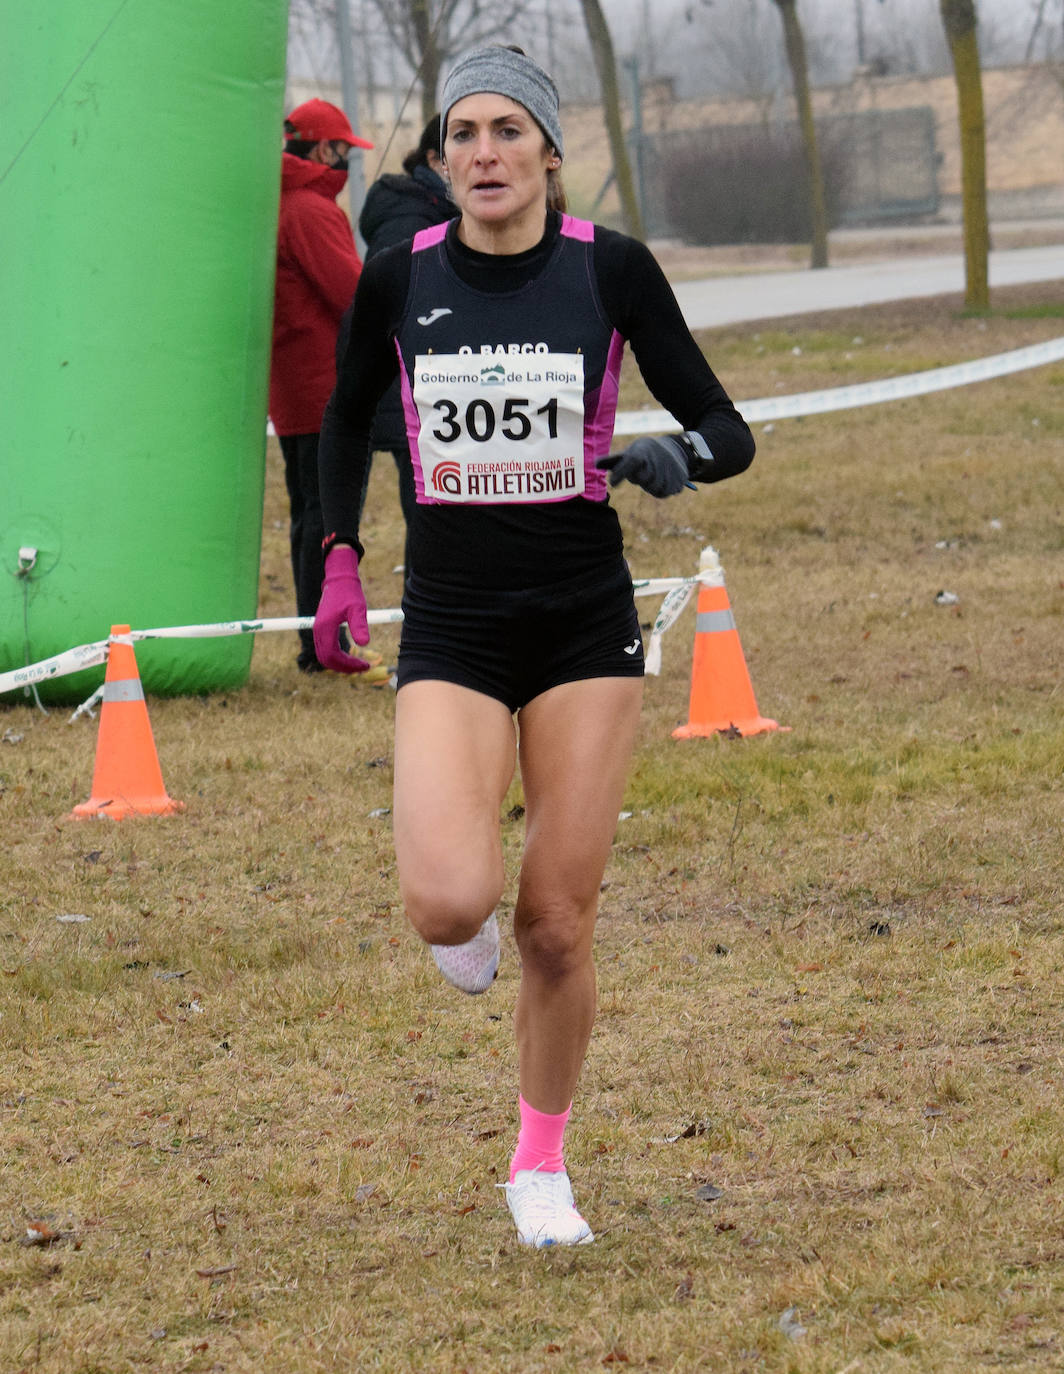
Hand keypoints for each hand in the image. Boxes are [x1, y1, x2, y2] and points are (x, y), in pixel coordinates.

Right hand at [313, 545, 371, 672]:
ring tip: (359, 665)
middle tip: (364, 668)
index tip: (365, 666)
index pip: (332, 655)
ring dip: (340, 664)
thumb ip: (360, 626)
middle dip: (344, 667)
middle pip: (326, 659)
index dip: (348, 664)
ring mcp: (318, 630)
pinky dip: (337, 657)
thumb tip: (365, 644)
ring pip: (324, 656)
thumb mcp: (358, 609)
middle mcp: (318, 630)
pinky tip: (352, 656)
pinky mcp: (321, 629)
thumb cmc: (350, 593)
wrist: (339, 580)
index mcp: (325, 627)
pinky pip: (326, 649)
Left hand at [596, 434, 695, 497]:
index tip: (612, 483)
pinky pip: (667, 492)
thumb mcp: (629, 453)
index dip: (621, 473)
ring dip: (652, 485)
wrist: (673, 448)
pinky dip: (664, 488)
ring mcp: (670, 468)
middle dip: (641, 479)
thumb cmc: (643, 453)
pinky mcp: (680, 478)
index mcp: (642, 452)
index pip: (630, 462)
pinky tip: (665, 478)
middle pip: (643, 481)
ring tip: (654, 474)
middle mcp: (657, 459)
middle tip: (643, 470)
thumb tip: (595, 464)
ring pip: (655, 489)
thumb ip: (613, 461)